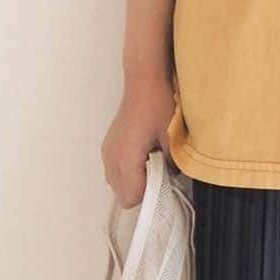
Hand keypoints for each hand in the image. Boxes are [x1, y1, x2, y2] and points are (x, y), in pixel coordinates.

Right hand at [100, 71, 177, 207]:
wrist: (144, 82)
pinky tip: (143, 157)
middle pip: (122, 195)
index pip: (132, 196)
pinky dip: (128, 172)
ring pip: (117, 185)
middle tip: (161, 175)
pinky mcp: (109, 146)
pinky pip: (115, 171)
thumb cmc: (158, 105)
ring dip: (134, 182)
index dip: (150, 196)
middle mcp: (112, 157)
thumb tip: (171, 180)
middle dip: (142, 191)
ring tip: (153, 164)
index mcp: (126, 158)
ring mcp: (108, 152)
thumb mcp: (172, 139)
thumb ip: (171, 166)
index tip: (164, 184)